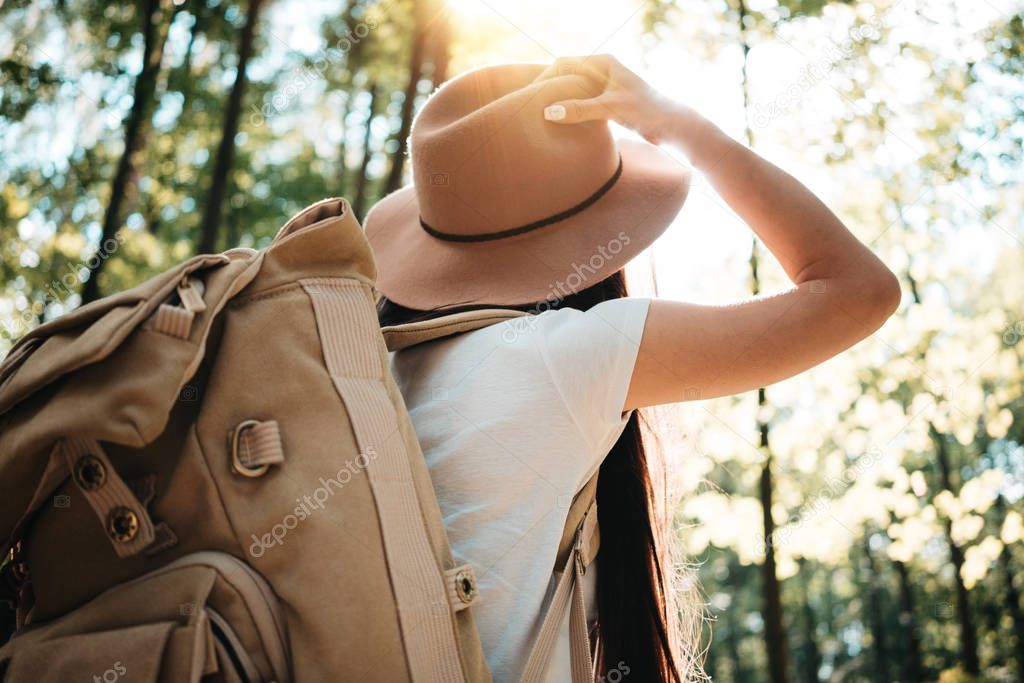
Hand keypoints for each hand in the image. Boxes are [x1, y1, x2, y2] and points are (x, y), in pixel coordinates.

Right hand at [534, 54, 681, 144]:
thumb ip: (579, 109)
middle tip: (530, 105)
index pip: (565, 63)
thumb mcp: (610, 109)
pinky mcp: (608, 102)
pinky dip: (570, 110)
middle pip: (566, 75)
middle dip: (549, 88)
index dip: (545, 77)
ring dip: (559, 101)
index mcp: (603, 63)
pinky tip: (561, 123)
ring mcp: (605, 86)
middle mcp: (603, 71)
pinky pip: (582, 102)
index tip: (531, 94)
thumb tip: (548, 112)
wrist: (671, 125)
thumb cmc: (646, 111)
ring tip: (541, 115)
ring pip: (574, 90)